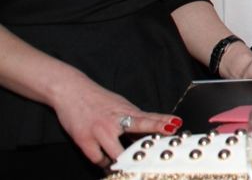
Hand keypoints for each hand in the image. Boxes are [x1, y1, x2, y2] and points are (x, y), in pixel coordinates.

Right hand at [51, 72, 180, 166]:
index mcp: (127, 111)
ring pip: (117, 154)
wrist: (71, 91)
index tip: (175, 126)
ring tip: (127, 165)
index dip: (162, 123)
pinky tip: (107, 162)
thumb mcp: (121, 106)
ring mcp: (100, 131)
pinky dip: (104, 162)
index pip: (148, 118)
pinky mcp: (84, 139)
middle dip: (146, 146)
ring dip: (123, 161)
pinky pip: (98, 158)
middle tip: (153, 155)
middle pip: (135, 134)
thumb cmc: (99, 100)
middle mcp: (115, 120)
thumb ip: (134, 120)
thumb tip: (148, 135)